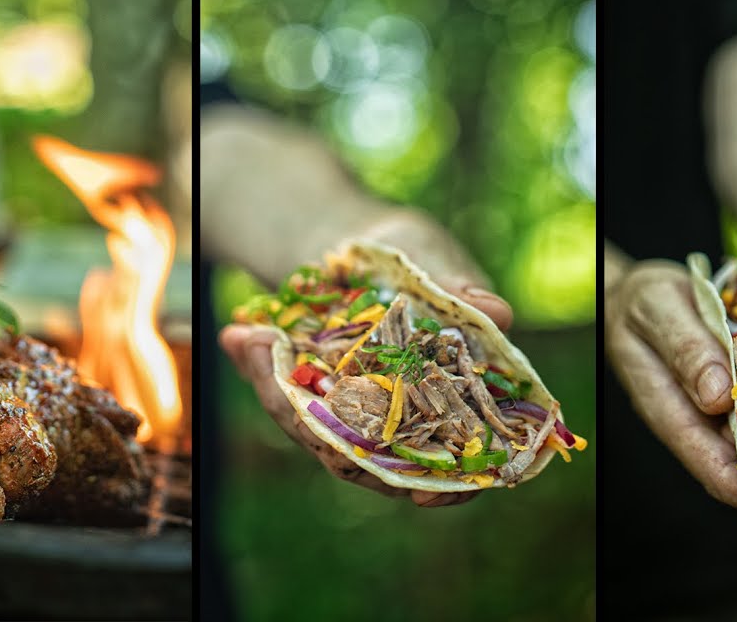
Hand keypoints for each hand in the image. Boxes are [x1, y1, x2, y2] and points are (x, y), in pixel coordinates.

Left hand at [221, 211, 512, 507]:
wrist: (355, 239)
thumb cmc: (414, 254)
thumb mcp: (433, 260)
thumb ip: (459, 289)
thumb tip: (496, 313)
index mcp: (452, 398)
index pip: (460, 464)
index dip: (448, 488)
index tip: (425, 497)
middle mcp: (399, 419)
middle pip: (371, 460)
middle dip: (324, 431)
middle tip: (286, 380)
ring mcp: (350, 411)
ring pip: (319, 435)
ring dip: (278, 394)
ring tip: (252, 342)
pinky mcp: (309, 395)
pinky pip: (284, 397)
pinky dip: (259, 368)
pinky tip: (239, 336)